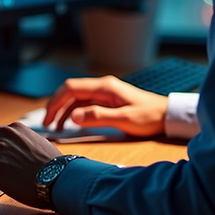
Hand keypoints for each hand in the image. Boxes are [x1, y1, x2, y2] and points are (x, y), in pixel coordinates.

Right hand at [43, 75, 169, 137]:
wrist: (167, 115)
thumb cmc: (149, 116)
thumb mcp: (124, 119)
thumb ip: (98, 117)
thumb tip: (74, 116)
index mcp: (104, 87)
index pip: (71, 88)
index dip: (56, 101)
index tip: (48, 117)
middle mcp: (102, 87)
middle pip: (71, 92)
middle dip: (56, 106)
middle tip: (47, 124)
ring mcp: (104, 93)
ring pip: (76, 98)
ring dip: (64, 111)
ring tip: (56, 127)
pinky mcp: (107, 101)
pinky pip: (85, 104)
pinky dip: (75, 113)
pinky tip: (71, 123)